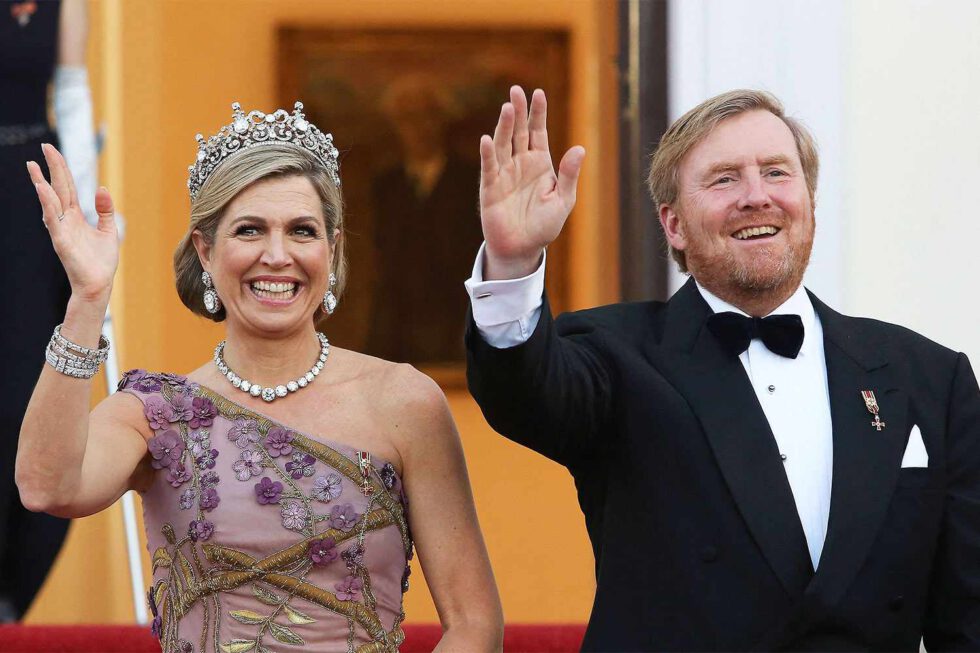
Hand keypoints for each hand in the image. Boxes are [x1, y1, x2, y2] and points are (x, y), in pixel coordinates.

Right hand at [27, 143, 117, 304]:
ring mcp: (61, 229)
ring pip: (50, 202)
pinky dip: (47, 204)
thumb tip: (101, 188)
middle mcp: (66, 220)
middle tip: (44, 146)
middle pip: (58, 188)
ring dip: (42, 184)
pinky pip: (52, 220)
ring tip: (34, 166)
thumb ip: (105, 210)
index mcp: (76, 216)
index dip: (61, 169)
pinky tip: (43, 190)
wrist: (98, 285)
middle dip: (51, 168)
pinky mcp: (61, 241)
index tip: (52, 151)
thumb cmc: (101, 261)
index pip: (67, 187)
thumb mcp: (108, 230)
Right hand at [479, 86, 584, 279]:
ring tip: (507, 108)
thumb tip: (580, 148)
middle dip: (518, 111)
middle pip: (519, 132)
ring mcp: (504, 174)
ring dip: (505, 127)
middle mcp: (520, 164)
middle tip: (516, 90)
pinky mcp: (490, 188)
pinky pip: (489, 168)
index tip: (538, 92)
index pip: (538, 132)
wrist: (523, 249)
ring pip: (504, 145)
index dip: (538, 113)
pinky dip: (488, 154)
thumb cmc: (544, 226)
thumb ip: (569, 175)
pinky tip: (488, 139)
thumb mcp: (563, 200)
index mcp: (540, 163)